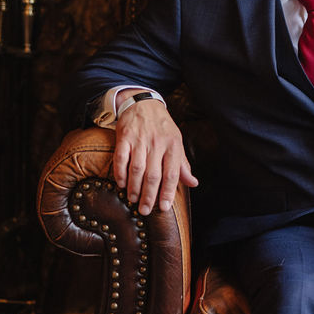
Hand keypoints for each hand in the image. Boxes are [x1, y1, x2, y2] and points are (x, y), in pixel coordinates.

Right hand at [112, 90, 198, 215]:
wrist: (143, 103)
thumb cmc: (162, 127)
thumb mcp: (176, 142)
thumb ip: (182, 164)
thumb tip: (193, 183)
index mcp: (173, 145)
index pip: (172, 173)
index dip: (168, 192)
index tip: (164, 207)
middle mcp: (157, 143)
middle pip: (153, 175)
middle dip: (149, 195)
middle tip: (145, 210)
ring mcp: (139, 140)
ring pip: (137, 168)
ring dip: (134, 187)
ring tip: (133, 200)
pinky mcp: (124, 137)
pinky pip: (121, 158)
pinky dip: (120, 172)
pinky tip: (121, 183)